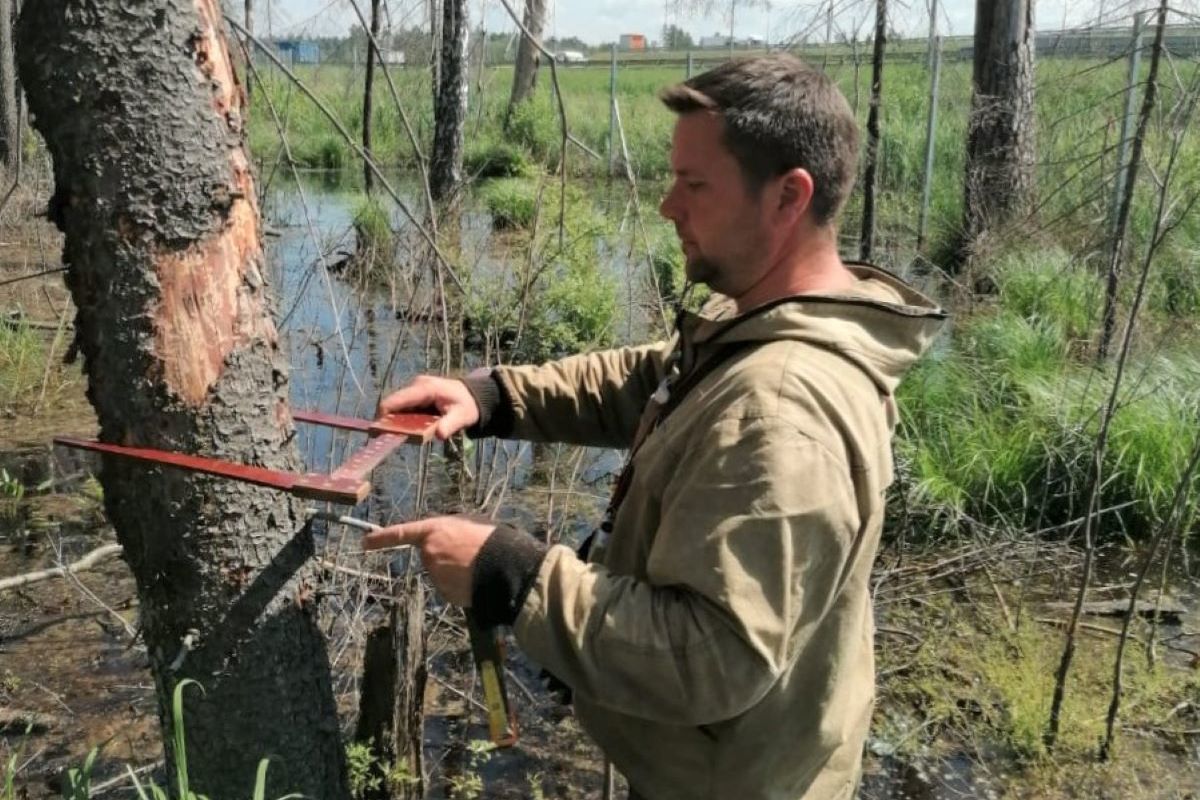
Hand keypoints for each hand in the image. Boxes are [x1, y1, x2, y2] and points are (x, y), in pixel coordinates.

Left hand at [361, 515, 494, 606]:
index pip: (400, 533)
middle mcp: (429, 553)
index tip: (365, 542)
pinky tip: (475, 580)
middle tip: (468, 554)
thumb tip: (444, 540)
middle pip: (429, 557)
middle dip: (444, 557)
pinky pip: (450, 588)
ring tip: (476, 566)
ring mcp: (435, 575)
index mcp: (433, 531)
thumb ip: (448, 532)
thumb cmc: (489, 540)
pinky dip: (460, 586)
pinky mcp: (445, 592)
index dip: (381, 538)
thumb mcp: (468, 524)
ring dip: (454, 572)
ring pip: (441, 574)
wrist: (504, 565)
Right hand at [379, 375, 479, 439]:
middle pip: (393, 404)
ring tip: (402, 435)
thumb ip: (450, 425)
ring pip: (397, 407)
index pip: (395, 400)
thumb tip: (439, 435)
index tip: (377, 431)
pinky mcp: (416, 395)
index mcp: (425, 389)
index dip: (383, 414)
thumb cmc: (467, 406)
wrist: (473, 396)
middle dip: (390, 421)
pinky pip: (404, 408)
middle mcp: (416, 386)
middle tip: (390, 438)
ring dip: (397, 421)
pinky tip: (411, 429)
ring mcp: (415, 389)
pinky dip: (404, 419)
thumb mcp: (462, 417)